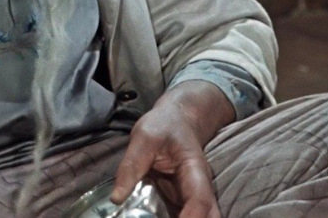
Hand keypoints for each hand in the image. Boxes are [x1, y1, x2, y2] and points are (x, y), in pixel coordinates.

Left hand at [111, 81, 235, 217]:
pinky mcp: (182, 202)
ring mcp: (192, 198)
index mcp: (195, 171)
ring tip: (153, 216)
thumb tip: (117, 198)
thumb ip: (131, 166)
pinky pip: (181, 217)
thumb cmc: (163, 126)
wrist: (177, 120)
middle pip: (210, 216)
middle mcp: (200, 188)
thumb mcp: (143, 138)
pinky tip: (152, 215)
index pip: (200, 200)